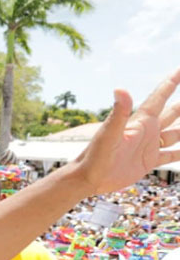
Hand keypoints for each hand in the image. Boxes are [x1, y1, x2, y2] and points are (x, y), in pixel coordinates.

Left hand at [73, 68, 179, 194]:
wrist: (89, 178)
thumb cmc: (96, 155)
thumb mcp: (110, 133)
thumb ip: (118, 113)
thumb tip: (120, 89)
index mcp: (140, 121)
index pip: (160, 96)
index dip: (172, 82)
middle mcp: (147, 131)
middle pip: (172, 112)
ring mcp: (149, 146)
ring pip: (176, 132)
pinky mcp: (149, 161)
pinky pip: (172, 155)